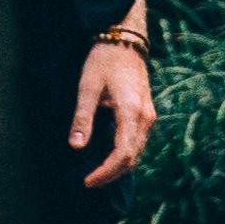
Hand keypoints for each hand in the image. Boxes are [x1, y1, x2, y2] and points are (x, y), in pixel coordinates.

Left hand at [71, 37, 153, 190]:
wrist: (124, 41)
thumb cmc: (103, 61)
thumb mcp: (88, 87)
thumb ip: (83, 118)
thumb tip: (76, 146)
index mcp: (131, 112)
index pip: (123, 154)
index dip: (105, 172)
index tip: (87, 181)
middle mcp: (145, 118)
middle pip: (133, 158)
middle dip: (111, 174)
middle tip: (89, 182)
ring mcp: (148, 116)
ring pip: (137, 152)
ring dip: (118, 167)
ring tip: (96, 174)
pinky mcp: (145, 113)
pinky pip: (138, 142)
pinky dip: (124, 155)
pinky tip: (108, 158)